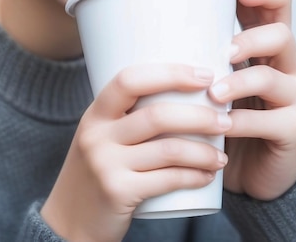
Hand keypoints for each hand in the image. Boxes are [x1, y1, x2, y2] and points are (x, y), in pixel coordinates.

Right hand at [41, 64, 229, 241]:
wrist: (69, 222)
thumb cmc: (97, 171)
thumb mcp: (102, 136)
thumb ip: (129, 116)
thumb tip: (183, 91)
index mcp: (95, 112)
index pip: (130, 79)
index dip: (170, 73)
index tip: (205, 74)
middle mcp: (96, 134)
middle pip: (157, 115)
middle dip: (199, 116)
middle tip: (225, 120)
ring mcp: (105, 164)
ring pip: (168, 149)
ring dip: (203, 151)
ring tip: (222, 154)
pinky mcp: (117, 192)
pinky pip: (167, 180)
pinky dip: (194, 176)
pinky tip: (209, 175)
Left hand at [208, 0, 295, 199]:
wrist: (251, 168)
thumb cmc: (226, 111)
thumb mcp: (218, 74)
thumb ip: (203, 49)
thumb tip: (151, 23)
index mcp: (272, 43)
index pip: (281, 1)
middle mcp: (292, 63)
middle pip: (281, 34)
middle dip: (248, 40)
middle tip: (222, 53)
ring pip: (272, 78)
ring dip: (237, 83)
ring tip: (212, 95)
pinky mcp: (295, 129)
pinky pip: (269, 121)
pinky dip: (241, 122)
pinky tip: (221, 127)